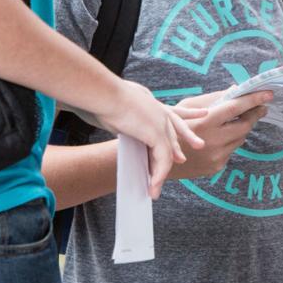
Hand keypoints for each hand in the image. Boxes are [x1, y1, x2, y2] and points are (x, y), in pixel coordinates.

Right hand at [90, 79, 206, 198]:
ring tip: (155, 189)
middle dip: (176, 148)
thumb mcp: (113, 107)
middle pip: (175, 131)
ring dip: (161, 172)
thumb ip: (118, 115)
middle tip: (182, 159)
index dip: (172, 128)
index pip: (168, 114)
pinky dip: (159, 174)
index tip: (171, 136)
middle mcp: (158, 110)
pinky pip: (162, 158)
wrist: (103, 93)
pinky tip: (154, 184)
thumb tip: (108, 119)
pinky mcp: (157, 133)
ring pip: (168, 150)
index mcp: (148, 101)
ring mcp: (160, 122)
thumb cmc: (100, 97)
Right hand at [168, 90, 272, 179]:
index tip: (267, 94)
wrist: (158, 160)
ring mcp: (217, 156)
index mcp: (205, 123)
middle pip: (245, 126)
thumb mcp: (187, 108)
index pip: (236, 108)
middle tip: (260, 106)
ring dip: (240, 128)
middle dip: (253, 115)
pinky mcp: (216, 167)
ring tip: (232, 121)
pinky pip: (231, 150)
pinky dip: (228, 142)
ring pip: (240, 139)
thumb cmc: (172, 128)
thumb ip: (212, 99)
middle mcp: (213, 141)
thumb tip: (235, 91)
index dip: (253, 100)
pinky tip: (217, 139)